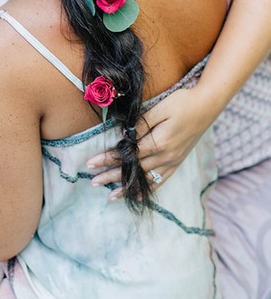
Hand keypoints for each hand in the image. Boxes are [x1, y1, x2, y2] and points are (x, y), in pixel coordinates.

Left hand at [86, 87, 214, 199]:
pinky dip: (148, 189)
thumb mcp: (160, 108)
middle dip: (111, 176)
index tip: (90, 163)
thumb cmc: (183, 102)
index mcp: (159, 142)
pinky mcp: (178, 161)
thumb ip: (141, 123)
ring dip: (127, 187)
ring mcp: (173, 160)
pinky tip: (137, 196)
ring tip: (110, 196)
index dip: (107, 158)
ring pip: (145, 179)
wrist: (208, 105)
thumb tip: (123, 136)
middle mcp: (165, 156)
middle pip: (133, 169)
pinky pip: (161, 180)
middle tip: (92, 182)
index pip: (127, 154)